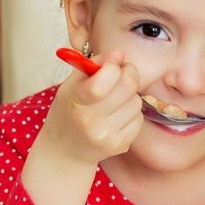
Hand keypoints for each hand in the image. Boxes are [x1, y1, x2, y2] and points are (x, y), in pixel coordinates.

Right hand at [42, 49, 143, 166]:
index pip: (106, 78)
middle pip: (128, 86)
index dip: (114, 66)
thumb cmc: (69, 111)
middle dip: (129, 74)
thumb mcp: (72, 84)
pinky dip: (132, 114)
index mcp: (75, 100)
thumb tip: (119, 54)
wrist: (65, 150)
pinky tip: (117, 116)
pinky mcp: (120, 145)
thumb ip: (94, 65)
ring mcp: (107, 135)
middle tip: (122, 74)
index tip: (111, 65)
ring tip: (115, 100)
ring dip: (130, 96)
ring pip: (136, 102)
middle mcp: (91, 120)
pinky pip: (139, 119)